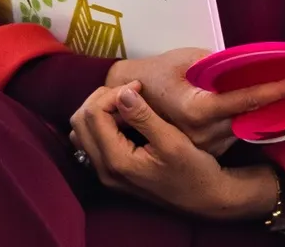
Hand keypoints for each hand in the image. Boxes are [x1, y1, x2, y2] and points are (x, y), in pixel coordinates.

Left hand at [70, 84, 278, 220]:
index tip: (139, 87)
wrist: (204, 198)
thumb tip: (122, 92)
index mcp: (116, 161)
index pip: (94, 114)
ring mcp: (106, 173)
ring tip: (127, 104)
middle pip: (80, 121)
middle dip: (101, 98)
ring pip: (82, 131)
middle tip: (130, 92)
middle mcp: (104, 170)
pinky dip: (103, 123)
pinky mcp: (113, 171)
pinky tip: (127, 119)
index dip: (113, 93)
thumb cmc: (193, 170)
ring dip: (100, 110)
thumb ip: (143, 116)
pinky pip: (92, 141)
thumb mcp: (171, 140)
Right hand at [106, 49, 284, 155]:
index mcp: (199, 110)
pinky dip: (244, 118)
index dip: (277, 89)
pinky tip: (253, 104)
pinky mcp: (206, 149)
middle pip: (252, 117)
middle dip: (278, 100)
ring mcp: (205, 145)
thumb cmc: (155, 72)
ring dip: (263, 110)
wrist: (125, 99)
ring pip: (244, 126)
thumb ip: (214, 62)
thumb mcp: (185, 58)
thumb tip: (242, 62)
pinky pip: (233, 132)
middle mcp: (204, 134)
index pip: (247, 100)